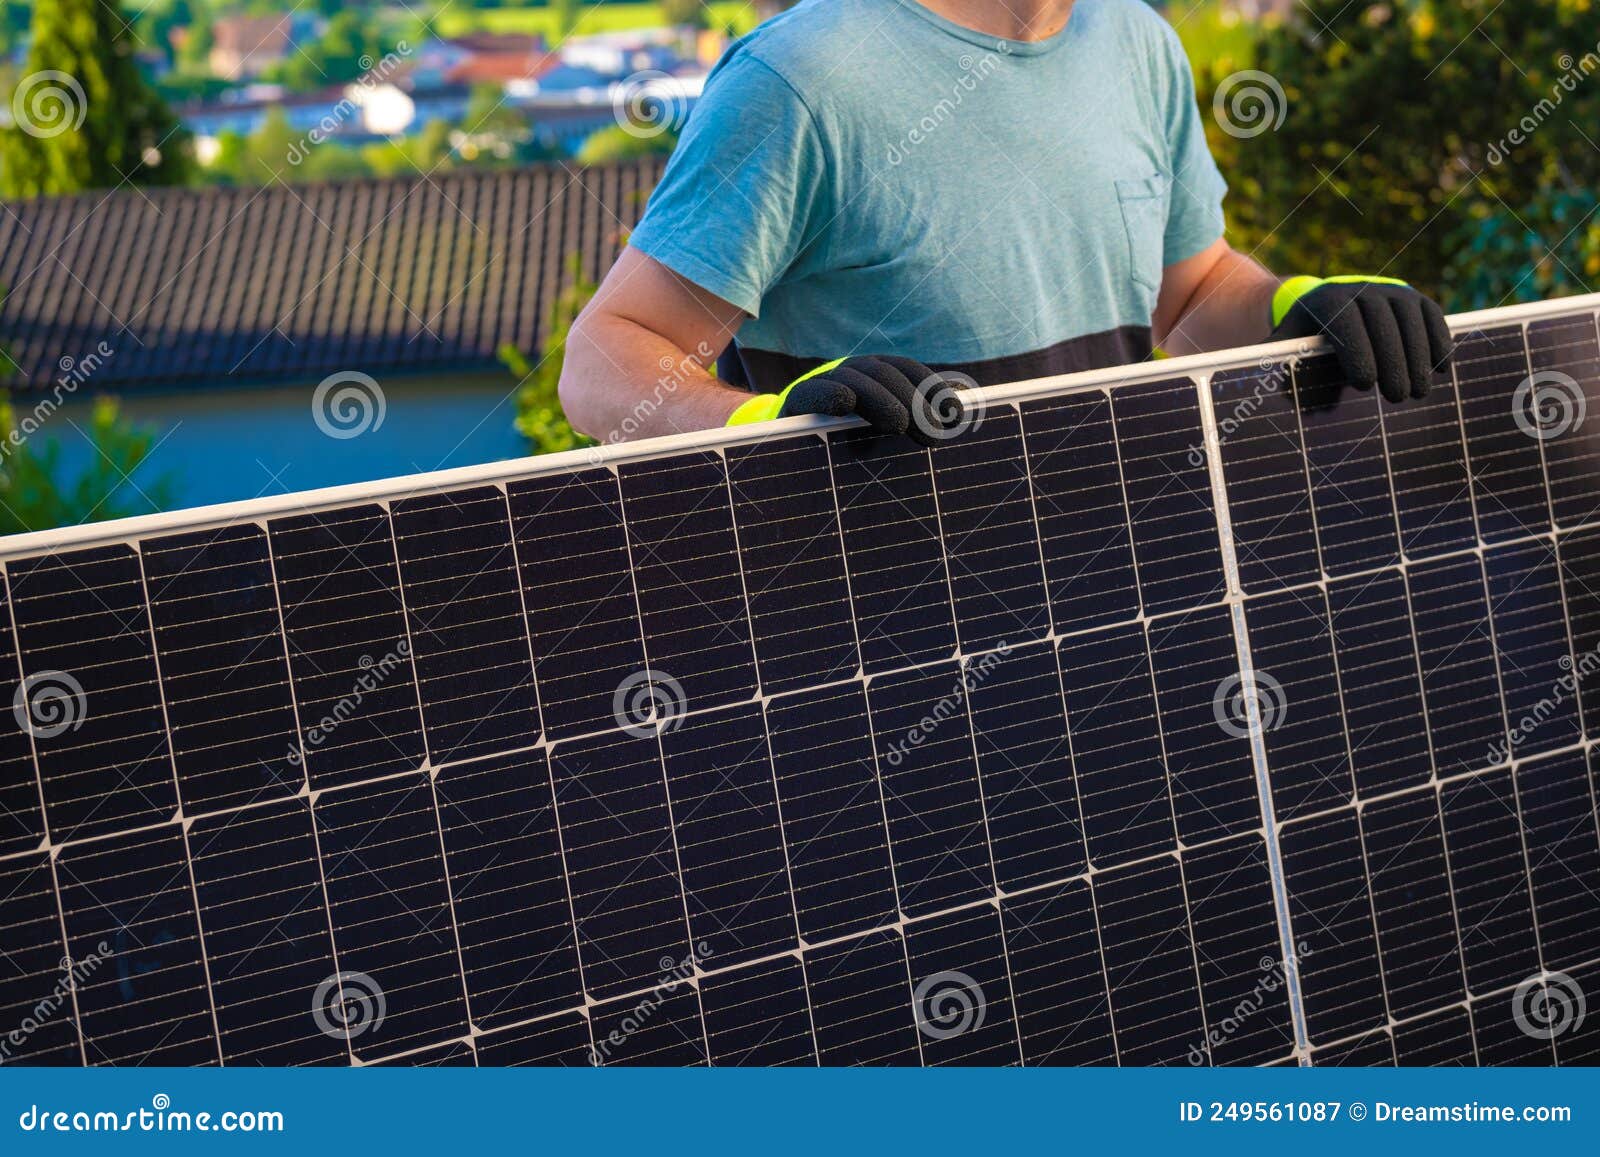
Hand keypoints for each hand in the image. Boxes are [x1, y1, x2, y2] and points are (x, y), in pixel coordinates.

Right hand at [726, 355, 968, 445]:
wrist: (779, 458)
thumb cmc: (839, 453)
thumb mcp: (878, 438)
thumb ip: (908, 426)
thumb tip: (953, 420)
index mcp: (871, 379)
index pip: (906, 370)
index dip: (932, 387)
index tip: (954, 414)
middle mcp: (848, 375)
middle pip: (884, 372)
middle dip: (914, 399)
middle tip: (932, 434)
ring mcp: (820, 386)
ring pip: (853, 378)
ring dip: (881, 397)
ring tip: (900, 423)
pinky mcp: (794, 405)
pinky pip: (812, 392)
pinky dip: (829, 393)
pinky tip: (845, 403)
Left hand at [1270, 275, 1452, 402]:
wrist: (1328, 304)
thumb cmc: (1306, 336)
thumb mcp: (1286, 346)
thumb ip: (1280, 366)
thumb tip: (1287, 394)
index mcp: (1327, 301)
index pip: (1345, 323)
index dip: (1357, 352)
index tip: (1365, 385)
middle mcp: (1362, 289)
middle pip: (1382, 324)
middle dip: (1393, 362)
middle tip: (1397, 398)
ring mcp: (1392, 290)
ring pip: (1411, 321)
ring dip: (1419, 357)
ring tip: (1419, 392)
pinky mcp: (1415, 297)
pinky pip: (1432, 316)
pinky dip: (1440, 340)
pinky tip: (1443, 369)